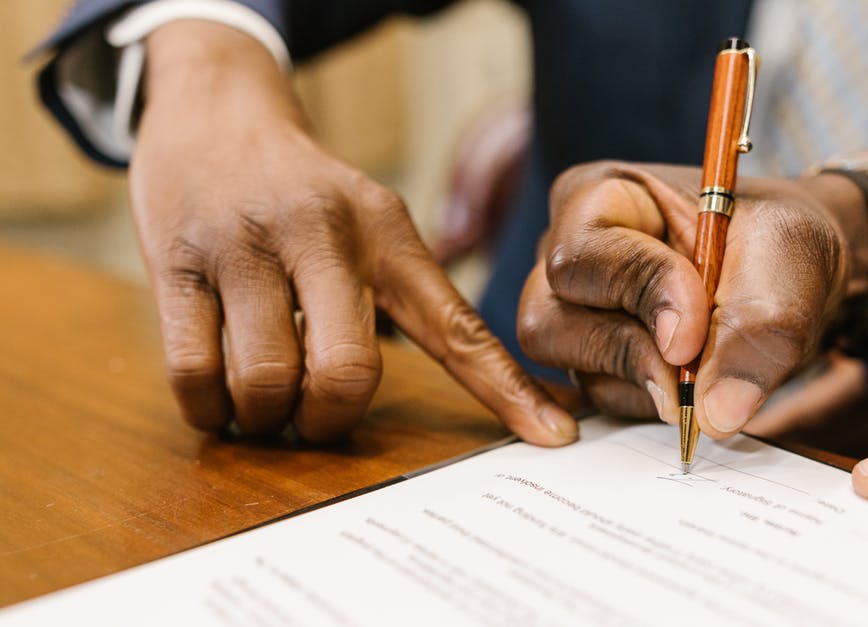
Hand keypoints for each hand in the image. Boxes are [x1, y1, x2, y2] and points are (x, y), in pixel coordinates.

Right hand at [131, 21, 574, 443]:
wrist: (217, 114)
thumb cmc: (308, 196)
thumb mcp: (373, 224)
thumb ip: (412, 298)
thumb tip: (476, 386)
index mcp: (390, 235)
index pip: (459, 327)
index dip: (507, 391)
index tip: (554, 438)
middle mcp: (324, 236)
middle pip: (350, 372)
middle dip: (332, 419)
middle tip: (318, 418)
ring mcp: (245, 247)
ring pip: (267, 381)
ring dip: (267, 419)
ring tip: (266, 405)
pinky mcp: (175, 261)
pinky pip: (194, 372)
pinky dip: (210, 410)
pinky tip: (220, 400)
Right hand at [517, 161, 867, 437]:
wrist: (796, 278)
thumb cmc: (779, 244)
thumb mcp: (787, 264)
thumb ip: (757, 331)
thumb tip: (716, 414)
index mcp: (601, 198)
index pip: (585, 254)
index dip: (640, 296)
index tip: (695, 336)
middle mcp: (572, 257)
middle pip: (550, 320)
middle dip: (632, 353)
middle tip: (697, 376)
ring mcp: (574, 314)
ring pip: (574, 369)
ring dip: (649, 383)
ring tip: (712, 366)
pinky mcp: (594, 363)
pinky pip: (601, 400)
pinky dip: (653, 403)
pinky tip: (694, 386)